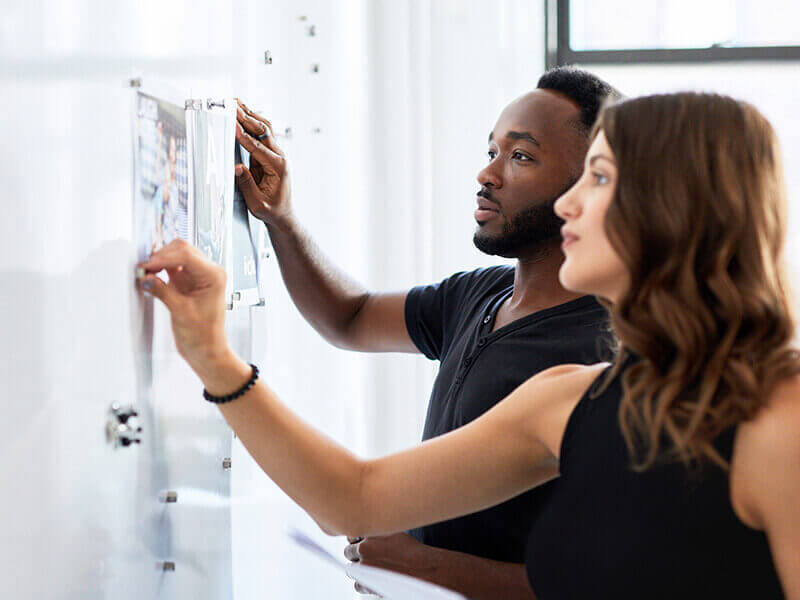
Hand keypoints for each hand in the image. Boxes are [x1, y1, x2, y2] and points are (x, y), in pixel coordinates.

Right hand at [137, 239, 231, 374]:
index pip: (187, 254)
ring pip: (175, 256)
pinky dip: (159, 270)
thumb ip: (162, 291)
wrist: (207, 351)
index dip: (164, 257)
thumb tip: (146, 277)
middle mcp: (208, 272)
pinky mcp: (186, 283)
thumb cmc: (204, 336)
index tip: (147, 266)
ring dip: (159, 262)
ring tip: (145, 273)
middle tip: (143, 270)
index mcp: (214, 275)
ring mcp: (197, 276)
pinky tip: (150, 277)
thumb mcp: (181, 312)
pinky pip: (171, 268)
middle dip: (160, 256)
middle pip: (181, 250)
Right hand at [234, 98, 292, 229]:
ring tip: (237, 103)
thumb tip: (237, 168)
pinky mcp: (271, 155)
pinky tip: (243, 115)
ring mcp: (277, 155)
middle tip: (233, 104)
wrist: (283, 215)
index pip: (258, 147)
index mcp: (279, 167)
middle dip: (247, 117)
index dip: (243, 135)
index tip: (233, 124)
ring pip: (265, 129)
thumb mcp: (257, 203)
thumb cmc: (273, 211)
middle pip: (263, 131)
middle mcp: (280, 158)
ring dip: (251, 115)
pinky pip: (262, 135)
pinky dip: (252, 123)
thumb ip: (247, 185)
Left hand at [344, 533, 436, 594]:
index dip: (357, 541)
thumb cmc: (413, 552)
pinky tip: (375, 581)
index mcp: (370, 534)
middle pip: (348, 552)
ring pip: (352, 569)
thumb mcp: (394, 533)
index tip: (361, 545)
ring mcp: (364, 566)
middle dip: (356, 556)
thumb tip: (367, 534)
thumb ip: (377, 532)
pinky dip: (364, 584)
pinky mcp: (366, 582)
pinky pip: (357, 584)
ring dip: (360, 570)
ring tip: (375, 571)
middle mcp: (364, 548)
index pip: (351, 536)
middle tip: (369, 559)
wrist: (424, 570)